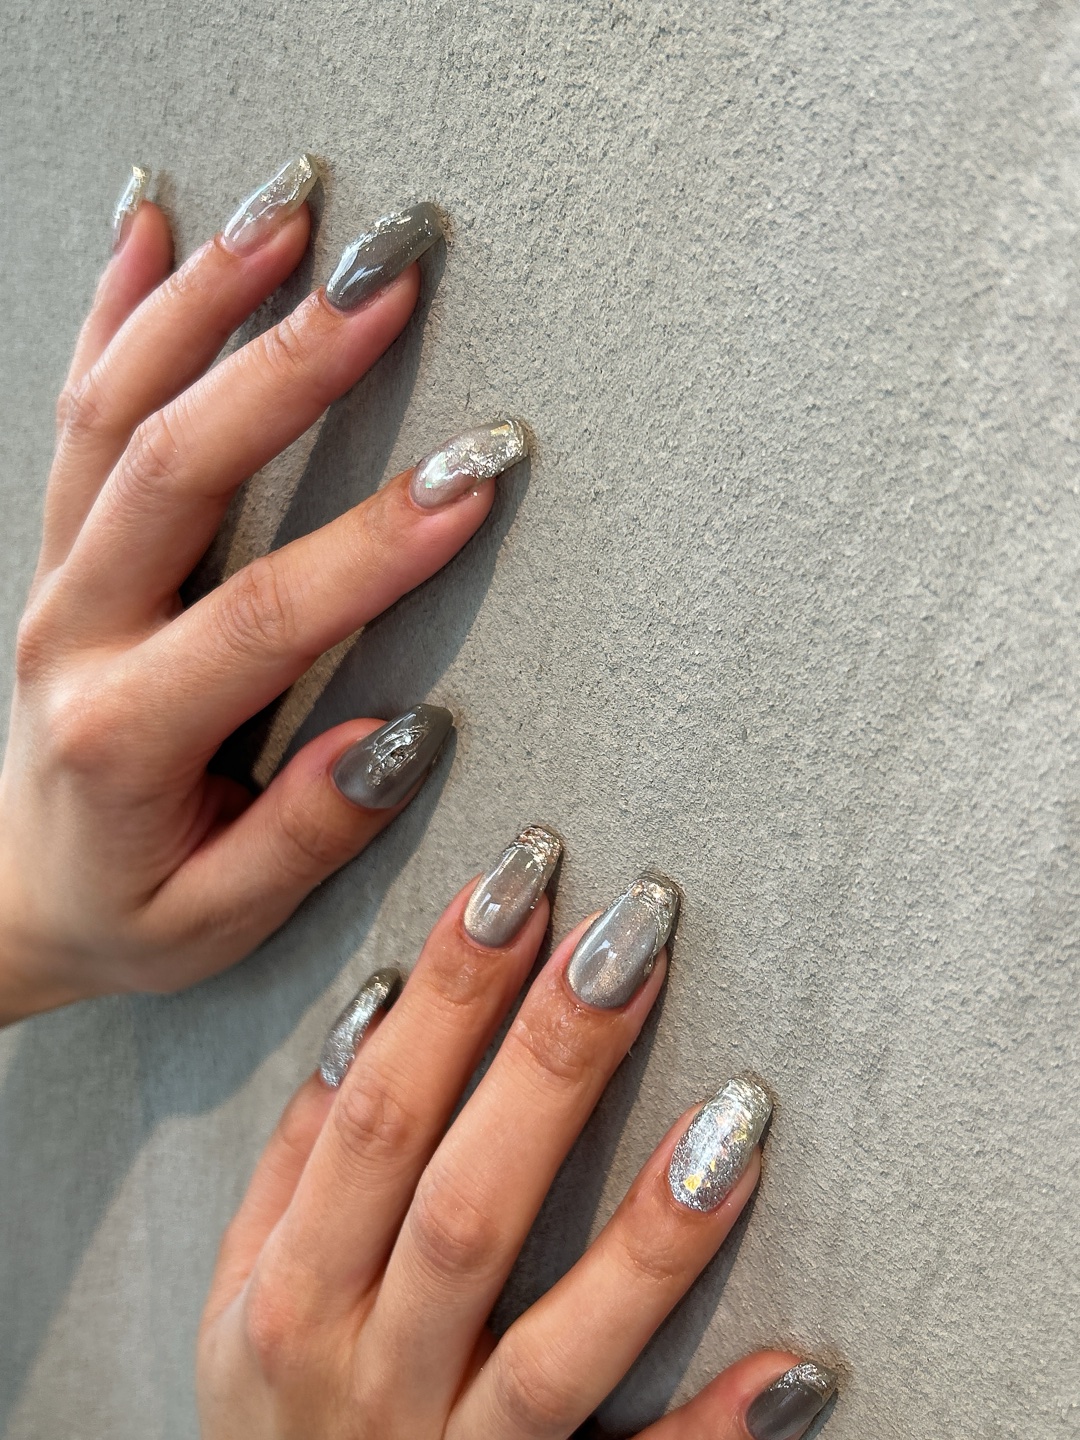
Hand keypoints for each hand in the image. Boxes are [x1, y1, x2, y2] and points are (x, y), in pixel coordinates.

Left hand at [0, 156, 527, 1023]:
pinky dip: (113, 307)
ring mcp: (58, 574)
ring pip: (115, 408)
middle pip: (175, 467)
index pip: (260, 618)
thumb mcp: (214, 920)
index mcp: (123, 730)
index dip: (368, 550)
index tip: (469, 482)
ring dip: (204, 300)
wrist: (13, 888)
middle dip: (289, 366)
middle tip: (387, 282)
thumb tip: (394, 738)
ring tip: (292, 211)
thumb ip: (303, 837)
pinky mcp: (63, 543)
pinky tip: (157, 224)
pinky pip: (77, 407)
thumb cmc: (125, 906)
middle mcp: (75, 630)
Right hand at [198, 827, 837, 1438]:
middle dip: (550, 1057)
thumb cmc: (279, 1412)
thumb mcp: (240, 1297)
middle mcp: (366, 1378)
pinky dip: (714, 1431)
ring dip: (651, 1235)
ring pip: (557, 1346)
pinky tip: (797, 1360)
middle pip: (467, 1201)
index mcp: (292, 1296)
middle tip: (635, 932)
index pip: (380, 1115)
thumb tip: (375, 1014)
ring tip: (739, 1113)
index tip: (520, 882)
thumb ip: (299, 1161)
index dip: (451, 994)